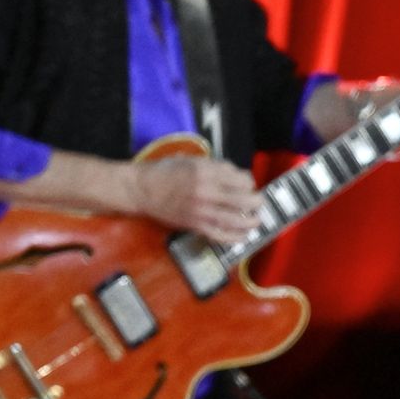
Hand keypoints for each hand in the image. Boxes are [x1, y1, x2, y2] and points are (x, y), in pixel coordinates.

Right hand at [128, 155, 262, 243]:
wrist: (141, 189)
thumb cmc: (165, 172)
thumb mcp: (192, 160)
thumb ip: (216, 168)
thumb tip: (238, 178)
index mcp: (207, 172)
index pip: (241, 179)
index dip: (248, 182)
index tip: (247, 184)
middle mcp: (207, 191)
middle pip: (244, 200)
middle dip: (257, 201)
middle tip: (258, 202)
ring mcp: (201, 211)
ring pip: (236, 220)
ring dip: (252, 221)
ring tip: (256, 220)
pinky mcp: (195, 226)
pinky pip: (220, 235)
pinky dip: (235, 238)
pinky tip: (243, 236)